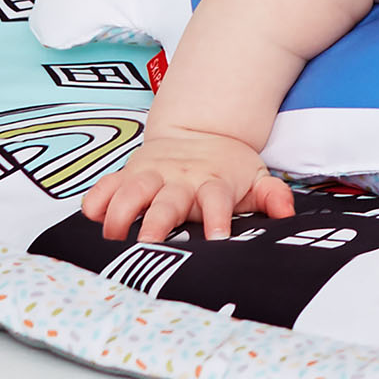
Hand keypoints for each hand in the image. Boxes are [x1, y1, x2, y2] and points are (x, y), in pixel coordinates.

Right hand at [81, 128, 293, 244]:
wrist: (200, 132)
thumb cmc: (228, 170)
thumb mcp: (256, 178)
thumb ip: (272, 196)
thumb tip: (287, 214)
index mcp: (212, 182)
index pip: (216, 199)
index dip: (217, 217)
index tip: (216, 239)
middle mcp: (179, 179)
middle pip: (167, 200)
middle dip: (155, 222)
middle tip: (146, 246)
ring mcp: (151, 175)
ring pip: (131, 191)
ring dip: (119, 212)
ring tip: (111, 237)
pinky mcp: (128, 174)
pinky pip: (106, 185)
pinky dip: (96, 200)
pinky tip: (90, 217)